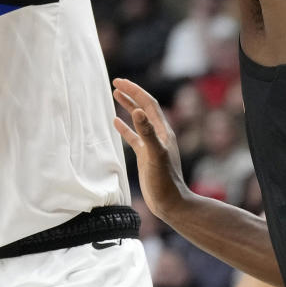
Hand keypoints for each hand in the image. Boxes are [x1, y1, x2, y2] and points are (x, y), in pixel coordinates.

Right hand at [113, 78, 189, 219]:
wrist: (170, 204)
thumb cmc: (164, 181)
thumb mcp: (155, 155)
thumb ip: (147, 133)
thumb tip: (138, 111)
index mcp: (163, 131)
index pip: (148, 104)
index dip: (135, 91)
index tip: (119, 82)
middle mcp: (158, 135)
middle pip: (144, 108)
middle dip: (131, 94)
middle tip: (115, 83)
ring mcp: (151, 145)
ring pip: (138, 120)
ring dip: (128, 107)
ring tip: (115, 95)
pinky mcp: (145, 156)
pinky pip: (134, 137)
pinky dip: (125, 127)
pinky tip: (115, 122)